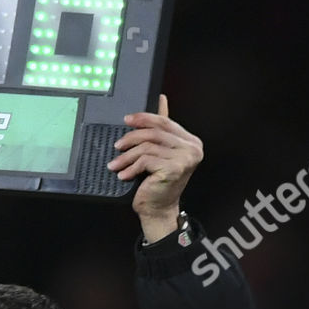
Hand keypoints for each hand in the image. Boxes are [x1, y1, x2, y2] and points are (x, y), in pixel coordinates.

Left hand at [106, 93, 202, 236]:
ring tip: (116, 164)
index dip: (144, 118)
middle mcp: (192, 148)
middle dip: (132, 137)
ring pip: (147, 147)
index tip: (127, 120)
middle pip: (155, 132)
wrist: (158, 210)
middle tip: (117, 145)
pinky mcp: (174, 169)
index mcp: (190, 141)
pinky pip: (146, 160)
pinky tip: (124, 174)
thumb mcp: (159, 153)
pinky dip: (131, 167)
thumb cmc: (157, 183)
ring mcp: (185, 159)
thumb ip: (161, 129)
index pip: (165, 122)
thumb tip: (161, 99)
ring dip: (127, 156)